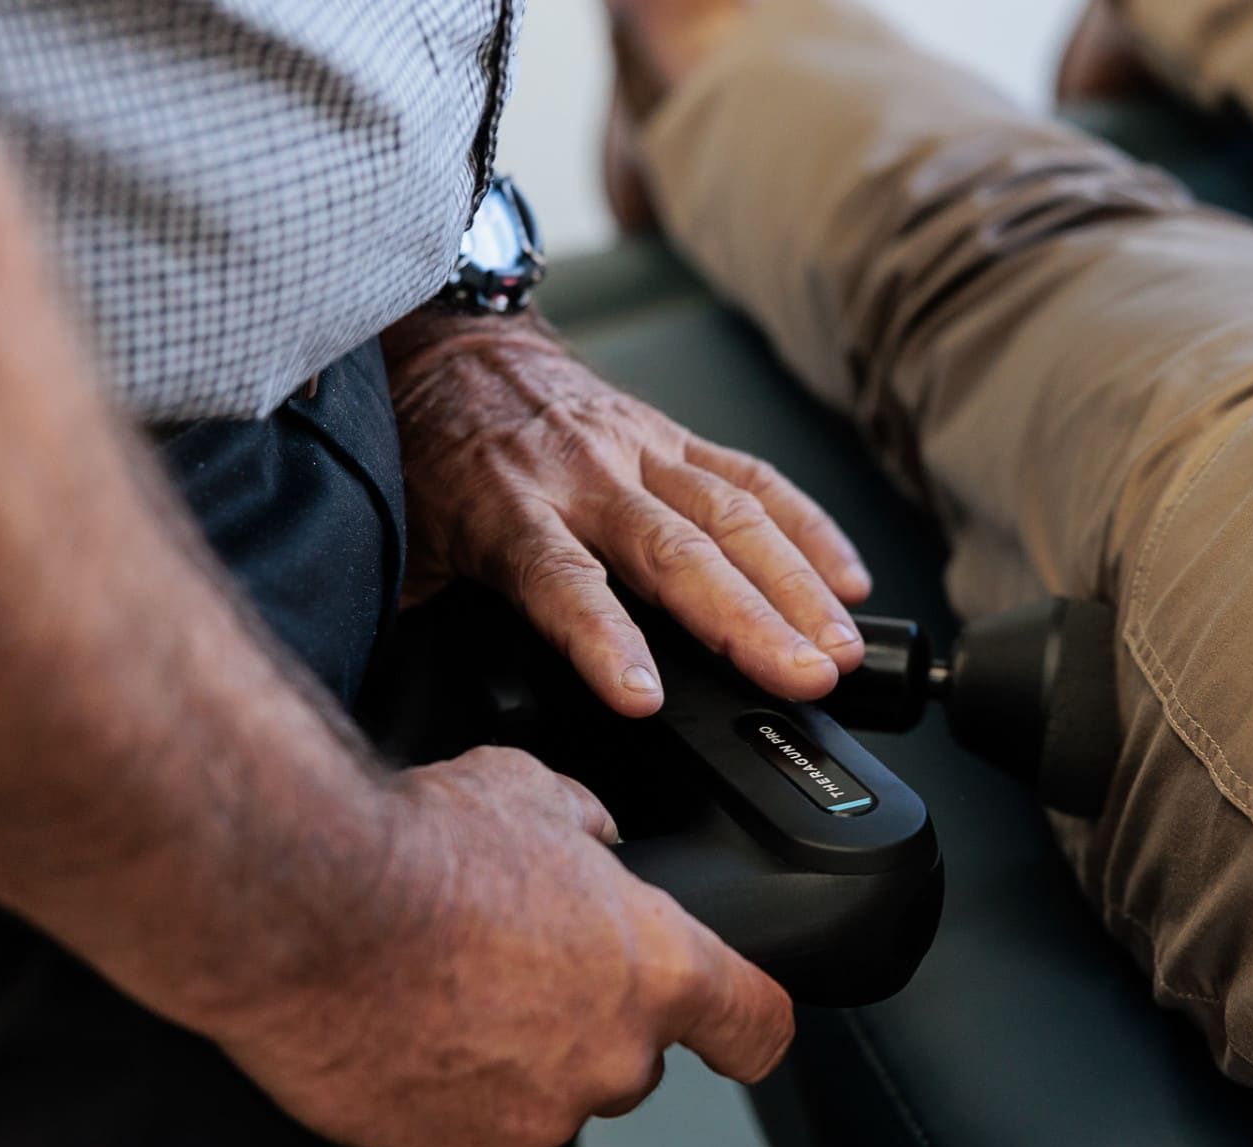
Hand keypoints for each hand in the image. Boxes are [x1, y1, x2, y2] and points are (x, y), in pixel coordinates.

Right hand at [212, 747, 794, 1146]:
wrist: (306, 911)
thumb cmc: (417, 847)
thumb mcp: (529, 792)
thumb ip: (585, 826)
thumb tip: (592, 835)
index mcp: (655, 968)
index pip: (756, 1023)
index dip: (751, 1025)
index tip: (741, 1029)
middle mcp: (611, 1058)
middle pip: (633, 1059)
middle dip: (590, 1022)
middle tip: (517, 970)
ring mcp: (536, 1119)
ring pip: (547, 1097)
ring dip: (514, 1060)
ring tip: (444, 993)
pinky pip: (472, 1136)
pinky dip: (447, 1101)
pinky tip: (405, 1035)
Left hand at [384, 310, 871, 716]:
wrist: (452, 343)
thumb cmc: (430, 449)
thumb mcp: (402, 536)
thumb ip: (421, 607)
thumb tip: (416, 681)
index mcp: (506, 505)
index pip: (561, 579)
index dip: (603, 639)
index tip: (644, 697)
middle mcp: (584, 473)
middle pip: (679, 554)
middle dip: (751, 621)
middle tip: (804, 677)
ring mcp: (638, 449)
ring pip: (734, 517)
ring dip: (798, 587)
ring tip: (840, 649)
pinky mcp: (674, 435)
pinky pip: (753, 480)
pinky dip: (809, 531)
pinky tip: (850, 583)